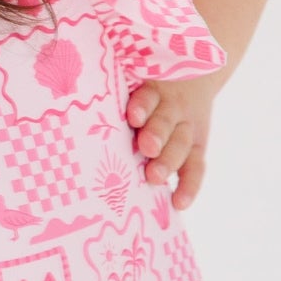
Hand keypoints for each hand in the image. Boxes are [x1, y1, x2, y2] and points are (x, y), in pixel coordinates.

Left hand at [126, 69, 222, 210]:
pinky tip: (179, 203)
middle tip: (147, 149)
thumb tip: (83, 101)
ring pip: (181, 144)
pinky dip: (189, 186)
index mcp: (153, 90)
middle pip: (166, 121)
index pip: (148, 97)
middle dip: (157, 136)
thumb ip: (119, 93)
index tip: (133, 118)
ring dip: (169, 161)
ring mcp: (187, 127)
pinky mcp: (197, 146)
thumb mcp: (138, 81)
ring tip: (155, 177)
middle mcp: (172, 108)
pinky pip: (196, 167)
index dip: (142, 107)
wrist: (193, 78)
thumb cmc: (148, 88)